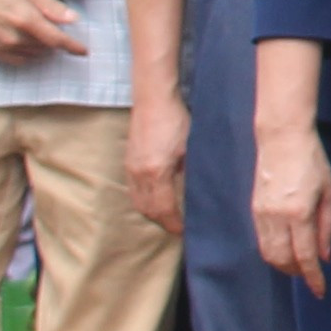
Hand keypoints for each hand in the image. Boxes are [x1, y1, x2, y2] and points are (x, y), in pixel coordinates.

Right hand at [0, 0, 84, 63]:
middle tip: (58, 32)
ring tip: (43, 37)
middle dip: (55, 43)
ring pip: (29, 55)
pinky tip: (26, 45)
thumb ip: (51, 5)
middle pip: (44, 48)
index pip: (55, 40)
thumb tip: (74, 19)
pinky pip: (12, 59)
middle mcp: (12, 36)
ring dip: (41, 49)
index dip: (72, 47)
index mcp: (24, 19)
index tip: (84, 51)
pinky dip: (24, 55)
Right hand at [125, 95, 186, 237]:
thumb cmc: (176, 119)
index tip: (186, 232)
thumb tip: (202, 190)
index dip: (174, 224)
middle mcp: (139, 174)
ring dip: (152, 213)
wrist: (153, 98)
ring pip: (138, 202)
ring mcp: (130, 168)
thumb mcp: (192, 147)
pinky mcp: (128, 161)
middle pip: (147, 210)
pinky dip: (144, 200)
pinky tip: (157, 199)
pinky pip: (133, 190)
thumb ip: (194, 170)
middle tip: (180, 228)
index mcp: (156, 172)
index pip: (163, 210)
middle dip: (163, 222)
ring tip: (170, 217)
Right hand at [252, 123, 330, 294]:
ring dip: (284, 266)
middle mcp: (277, 216)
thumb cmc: (312, 162)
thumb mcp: (330, 192)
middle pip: (283, 260)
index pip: (305, 255)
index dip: (313, 277)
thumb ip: (327, 227)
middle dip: (297, 273)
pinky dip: (273, 252)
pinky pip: (262, 241)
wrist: (282, 140)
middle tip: (312, 276)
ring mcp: (262, 213)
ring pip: (268, 254)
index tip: (320, 291)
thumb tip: (325, 256)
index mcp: (299, 212)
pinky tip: (286, 251)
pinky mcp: (254, 209)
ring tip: (300, 266)